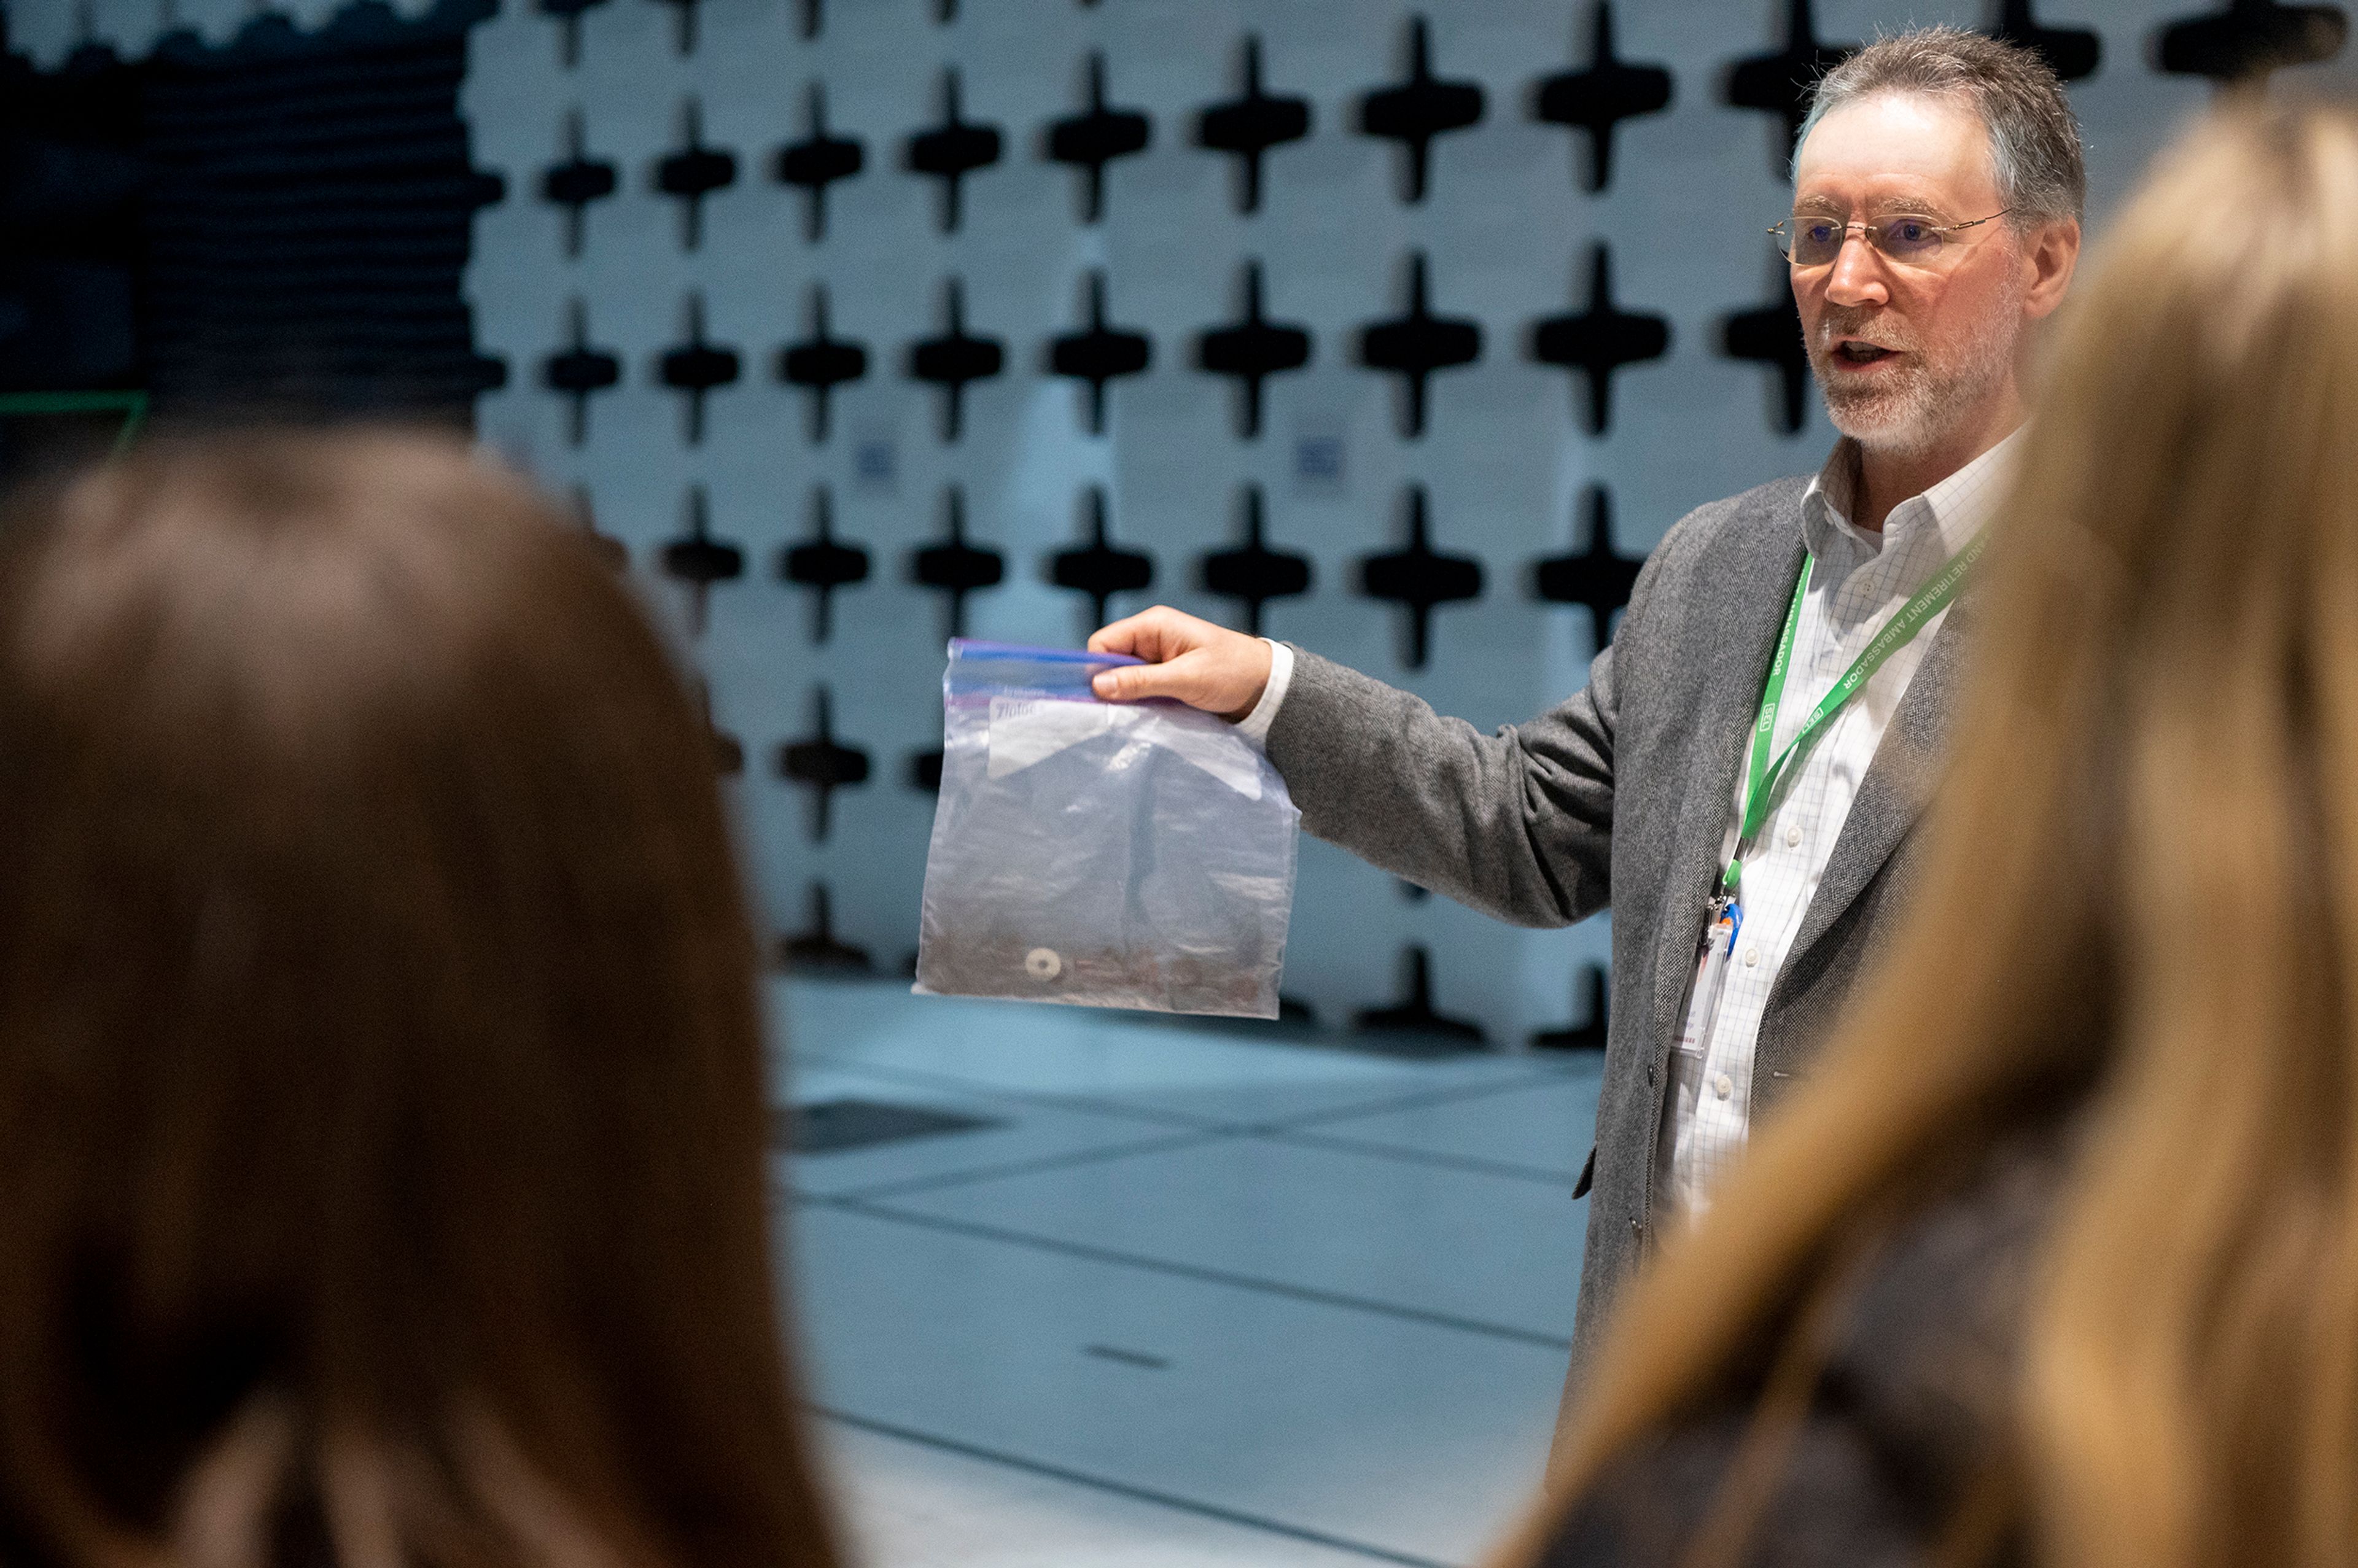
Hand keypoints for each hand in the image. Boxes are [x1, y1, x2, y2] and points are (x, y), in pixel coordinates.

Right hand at [1088, 606, 1271, 720]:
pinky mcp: (1163, 676)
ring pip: (1122, 677)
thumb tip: (1097, 686)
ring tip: (1142, 711)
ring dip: (1127, 695)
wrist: (1265, 686)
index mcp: (1153, 625)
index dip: (1097, 668)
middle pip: (1109, 660)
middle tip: (1124, 709)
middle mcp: (1150, 637)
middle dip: (1112, 684)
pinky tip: (1149, 712)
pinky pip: (1137, 687)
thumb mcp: (1186, 678)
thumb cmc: (1232, 673)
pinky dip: (1139, 700)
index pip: (1103, 642)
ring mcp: (1155, 657)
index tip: (1102, 697)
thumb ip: (1141, 681)